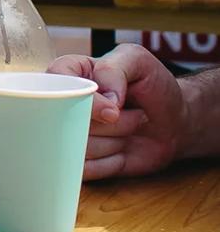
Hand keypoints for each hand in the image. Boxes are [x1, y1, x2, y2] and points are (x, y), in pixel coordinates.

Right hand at [50, 46, 187, 179]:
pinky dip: (111, 163)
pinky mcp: (79, 160)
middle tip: (136, 114)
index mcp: (68, 73)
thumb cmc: (152, 86)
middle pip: (68, 123)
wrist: (173, 122)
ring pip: (78, 148)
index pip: (57, 88)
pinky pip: (84, 170)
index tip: (115, 107)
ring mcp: (68, 133)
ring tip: (131, 129)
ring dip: (115, 143)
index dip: (87, 102)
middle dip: (112, 125)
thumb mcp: (137, 61)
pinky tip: (122, 151)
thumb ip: (114, 69)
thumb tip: (104, 98)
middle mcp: (61, 103)